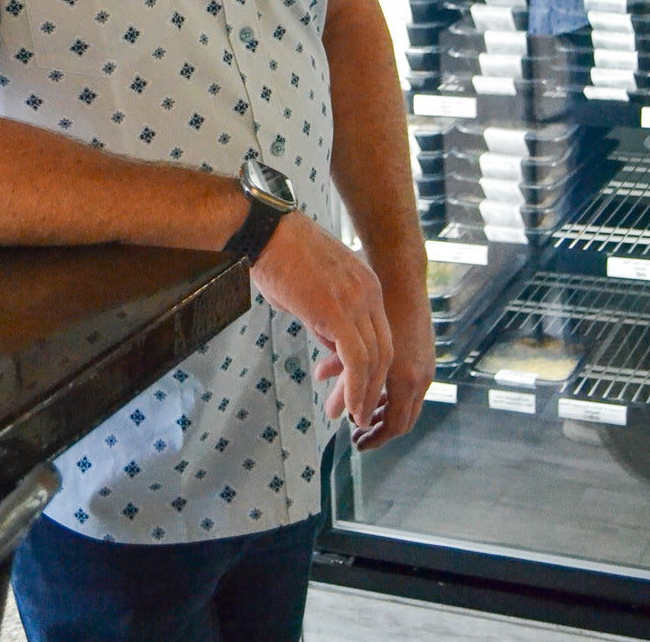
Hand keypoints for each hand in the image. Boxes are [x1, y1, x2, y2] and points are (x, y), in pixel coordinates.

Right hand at [249, 210, 392, 428]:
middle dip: (372, 387)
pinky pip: (357, 361)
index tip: (359, 389)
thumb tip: (331, 345)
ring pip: (374, 361)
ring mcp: (356, 302)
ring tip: (353, 417)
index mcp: (366, 283)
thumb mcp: (312, 291)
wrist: (265, 232)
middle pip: (384, 350)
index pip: (380, 334)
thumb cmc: (278, 255)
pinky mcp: (338, 313)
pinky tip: (348, 407)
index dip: (372, 366)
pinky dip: (356, 389)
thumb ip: (327, 317)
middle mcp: (369, 292)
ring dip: (364, 394)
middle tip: (358, 412)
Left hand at [349, 275, 434, 451]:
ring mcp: (426, 366)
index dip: (375, 438)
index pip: (395, 426)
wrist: (400, 277)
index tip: (356, 441)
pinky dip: (393, 394)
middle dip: (379, 429)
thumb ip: (342, 373)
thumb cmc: (373, 306)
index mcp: (404, 378)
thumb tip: (327, 402)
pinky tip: (373, 387)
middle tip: (357, 433)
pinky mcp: (424, 354)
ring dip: (385, 411)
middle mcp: (420, 376)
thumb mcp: (353, 342)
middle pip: (403, 420)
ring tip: (361, 411)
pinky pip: (411, 387)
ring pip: (407, 404)